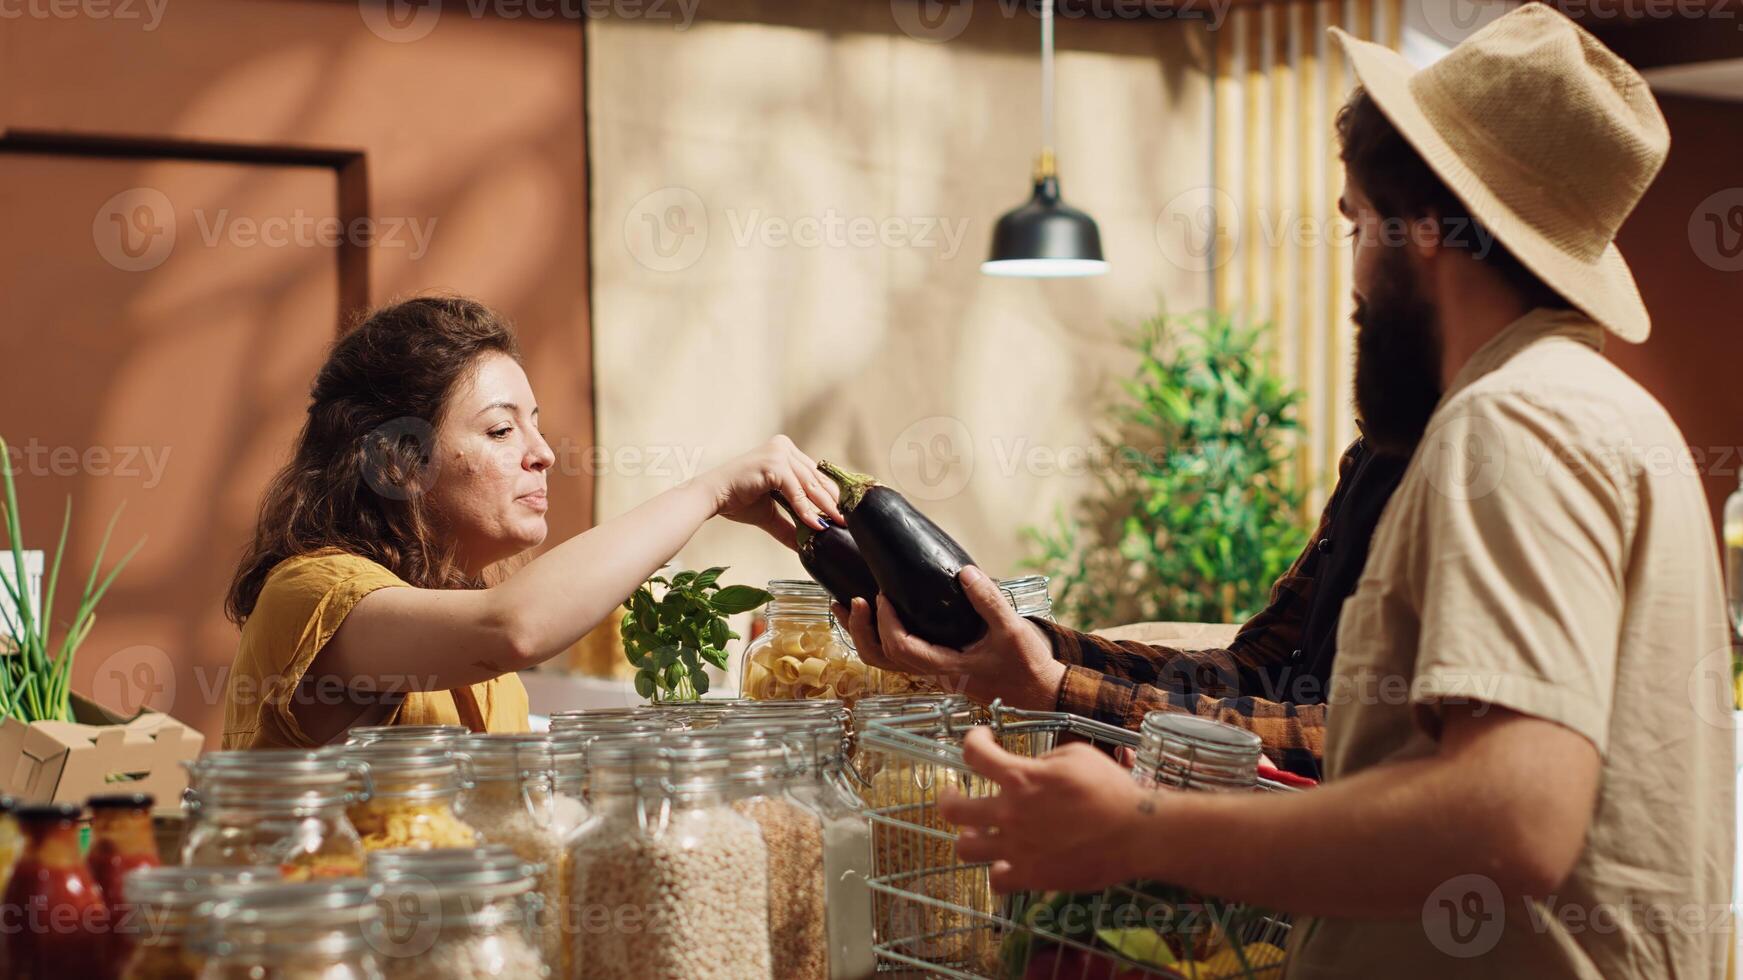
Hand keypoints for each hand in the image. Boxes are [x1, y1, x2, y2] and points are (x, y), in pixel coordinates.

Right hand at [702, 436, 842, 549]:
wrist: (712, 497)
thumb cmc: (736, 499)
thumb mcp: (771, 513)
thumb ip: (791, 523)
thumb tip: (806, 544)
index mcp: (785, 451)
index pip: (814, 474)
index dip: (829, 494)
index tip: (842, 511)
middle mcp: (784, 447)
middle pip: (816, 478)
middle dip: (832, 501)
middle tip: (846, 520)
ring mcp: (779, 453)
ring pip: (810, 484)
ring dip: (825, 507)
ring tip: (837, 523)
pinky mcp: (774, 464)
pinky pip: (796, 490)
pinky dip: (806, 509)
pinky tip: (815, 524)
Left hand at [834, 565, 1065, 709]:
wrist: (1039, 693)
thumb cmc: (1027, 666)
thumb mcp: (1011, 629)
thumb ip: (988, 600)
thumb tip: (965, 572)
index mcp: (947, 667)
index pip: (901, 648)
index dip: (884, 623)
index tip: (882, 595)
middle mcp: (934, 674)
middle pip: (881, 659)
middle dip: (860, 630)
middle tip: (850, 600)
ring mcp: (934, 673)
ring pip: (886, 661)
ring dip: (864, 634)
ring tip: (849, 606)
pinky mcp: (939, 667)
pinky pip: (899, 655)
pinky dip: (881, 636)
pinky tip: (880, 616)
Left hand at [940, 726, 1156, 892]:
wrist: (1136, 832)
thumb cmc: (1110, 789)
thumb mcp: (1076, 755)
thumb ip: (1044, 760)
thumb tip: (1032, 769)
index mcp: (1021, 778)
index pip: (974, 754)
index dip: (971, 741)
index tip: (979, 739)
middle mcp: (1011, 814)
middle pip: (953, 810)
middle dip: (948, 798)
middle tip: (953, 794)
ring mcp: (1018, 849)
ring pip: (965, 849)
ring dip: (967, 837)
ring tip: (974, 832)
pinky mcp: (1032, 876)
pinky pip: (996, 881)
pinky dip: (997, 872)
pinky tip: (1004, 863)